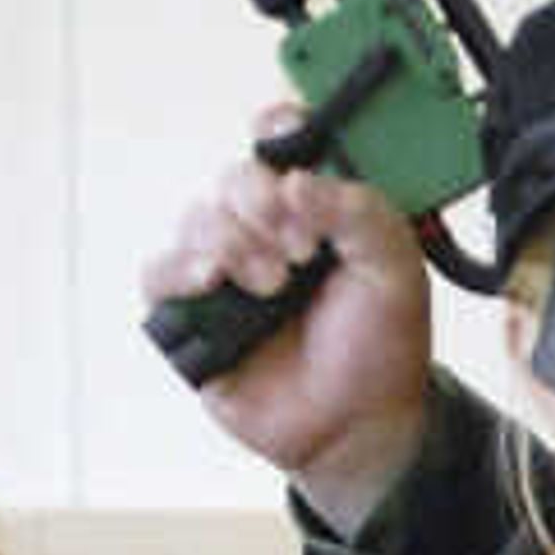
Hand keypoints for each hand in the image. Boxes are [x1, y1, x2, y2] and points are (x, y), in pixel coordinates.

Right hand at [143, 132, 434, 516]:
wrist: (359, 425)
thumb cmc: (380, 346)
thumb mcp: (394, 268)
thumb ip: (358, 210)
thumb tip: (295, 181)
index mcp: (313, 209)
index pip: (280, 142)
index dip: (277, 129)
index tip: (286, 137)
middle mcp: (265, 233)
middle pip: (234, 179)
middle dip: (261, 202)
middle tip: (301, 247)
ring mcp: (227, 272)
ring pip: (196, 218)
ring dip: (232, 242)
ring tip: (274, 285)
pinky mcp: (194, 316)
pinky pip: (160, 273)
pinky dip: (180, 269)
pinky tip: (213, 281)